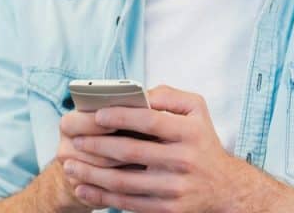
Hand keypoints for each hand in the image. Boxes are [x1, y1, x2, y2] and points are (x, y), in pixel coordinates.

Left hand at [62, 85, 275, 212]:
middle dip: (96, 144)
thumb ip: (168, 95)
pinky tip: (82, 187)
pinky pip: (128, 203)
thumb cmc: (203, 142)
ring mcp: (174, 188)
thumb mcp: (197, 110)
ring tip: (68, 164)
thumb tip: (138, 93)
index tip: (97, 115)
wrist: (225, 187)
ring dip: (91, 172)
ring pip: (124, 181)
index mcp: (190, 133)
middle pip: (131, 152)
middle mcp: (183, 161)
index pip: (150, 120)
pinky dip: (101, 196)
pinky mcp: (167, 210)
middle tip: (72, 139)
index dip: (121, 116)